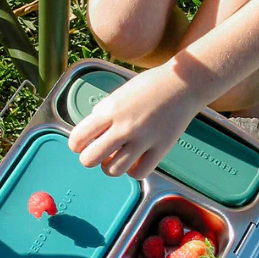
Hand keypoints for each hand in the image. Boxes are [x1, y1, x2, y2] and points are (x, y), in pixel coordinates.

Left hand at [68, 65, 205, 178]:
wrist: (183, 84)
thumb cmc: (150, 86)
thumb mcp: (119, 94)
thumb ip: (104, 113)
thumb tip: (91, 134)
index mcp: (111, 110)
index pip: (78, 137)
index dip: (75, 145)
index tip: (81, 145)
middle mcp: (125, 126)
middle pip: (90, 159)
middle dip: (89, 159)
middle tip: (97, 153)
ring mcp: (144, 140)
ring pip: (113, 170)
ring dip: (110, 167)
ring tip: (117, 157)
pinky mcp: (161, 149)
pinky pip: (138, 173)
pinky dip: (133, 170)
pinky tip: (135, 160)